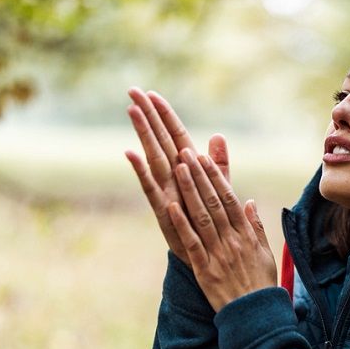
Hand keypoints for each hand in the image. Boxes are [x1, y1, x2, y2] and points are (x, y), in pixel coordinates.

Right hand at [124, 87, 228, 265]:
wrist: (209, 257)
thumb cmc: (213, 223)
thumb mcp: (220, 189)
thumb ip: (218, 164)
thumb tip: (218, 135)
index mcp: (188, 172)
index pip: (176, 137)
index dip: (165, 115)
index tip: (152, 92)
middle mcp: (173, 179)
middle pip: (160, 141)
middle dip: (147, 116)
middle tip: (132, 91)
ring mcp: (167, 193)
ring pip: (153, 158)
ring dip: (143, 134)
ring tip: (131, 111)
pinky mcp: (163, 211)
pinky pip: (151, 189)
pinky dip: (141, 171)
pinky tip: (130, 153)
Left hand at [168, 148, 276, 310]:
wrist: (256, 316)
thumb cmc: (260, 285)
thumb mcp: (265, 254)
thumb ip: (255, 228)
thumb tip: (249, 203)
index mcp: (246, 235)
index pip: (229, 199)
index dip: (215, 177)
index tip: (203, 157)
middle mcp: (232, 241)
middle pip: (213, 203)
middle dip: (199, 176)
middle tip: (185, 153)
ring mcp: (218, 255)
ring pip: (202, 218)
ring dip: (189, 192)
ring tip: (177, 170)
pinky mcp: (204, 271)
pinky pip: (192, 244)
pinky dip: (182, 224)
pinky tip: (171, 207)